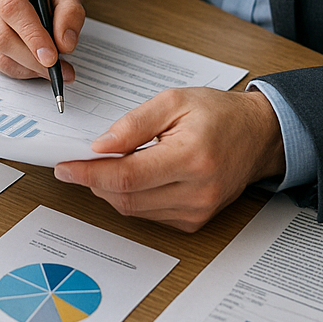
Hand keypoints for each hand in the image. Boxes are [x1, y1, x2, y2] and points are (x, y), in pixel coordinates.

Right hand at [0, 0, 85, 81]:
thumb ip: (71, 11)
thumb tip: (65, 44)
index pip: (12, 6)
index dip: (32, 35)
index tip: (52, 57)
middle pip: (1, 34)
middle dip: (32, 59)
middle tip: (59, 69)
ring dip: (27, 67)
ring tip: (52, 68)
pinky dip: (18, 68)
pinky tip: (35, 64)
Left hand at [53, 88, 284, 231]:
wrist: (257, 135)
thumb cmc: (219, 113)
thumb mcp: (174, 100)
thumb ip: (135, 123)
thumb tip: (101, 145)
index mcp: (192, 158)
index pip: (129, 176)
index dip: (90, 173)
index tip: (65, 166)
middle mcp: (196, 192)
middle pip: (128, 199)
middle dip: (94, 181)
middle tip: (75, 162)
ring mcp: (197, 211)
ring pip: (135, 210)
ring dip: (110, 189)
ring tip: (102, 164)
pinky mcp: (194, 221)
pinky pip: (149, 214)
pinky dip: (131, 196)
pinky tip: (129, 175)